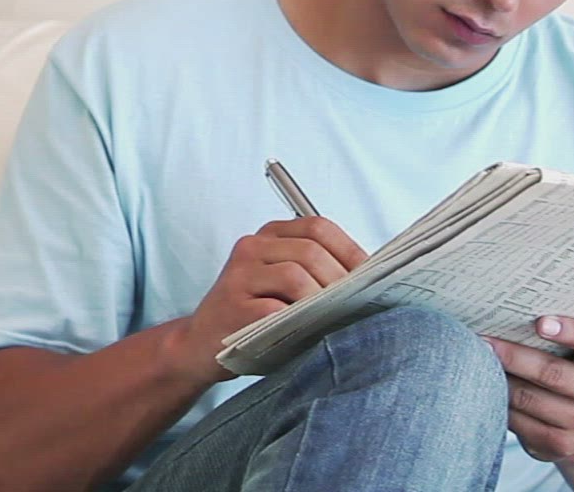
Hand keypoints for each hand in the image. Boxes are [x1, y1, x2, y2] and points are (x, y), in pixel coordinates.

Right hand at [168, 216, 367, 384]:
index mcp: (269, 235)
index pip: (318, 227)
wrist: (201, 345)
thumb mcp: (285, 286)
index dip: (351, 250)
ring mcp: (239, 275)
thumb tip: (372, 280)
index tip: (371, 277)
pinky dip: (299, 321)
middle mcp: (251, 247)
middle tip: (357, 306)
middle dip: (341, 281)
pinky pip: (275, 308)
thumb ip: (318, 274)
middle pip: (311, 251)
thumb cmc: (255, 317)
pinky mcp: (233, 306)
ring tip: (335, 320)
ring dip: (323, 301)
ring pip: (296, 275)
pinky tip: (309, 333)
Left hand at [486, 317, 573, 462]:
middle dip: (512, 355)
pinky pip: (519, 421)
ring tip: (478, 361)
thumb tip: (510, 314)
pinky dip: (499, 401)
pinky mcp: (562, 445)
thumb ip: (562, 330)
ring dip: (499, 378)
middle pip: (551, 372)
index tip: (540, 322)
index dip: (570, 331)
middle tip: (482, 340)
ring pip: (528, 397)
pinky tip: (488, 387)